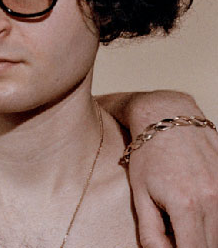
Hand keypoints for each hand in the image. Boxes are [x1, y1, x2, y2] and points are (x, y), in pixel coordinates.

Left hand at [127, 118, 217, 246]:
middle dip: (193, 245)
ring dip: (206, 234)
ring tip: (183, 220)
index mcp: (186, 205)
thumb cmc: (148, 155)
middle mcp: (213, 199)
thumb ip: (151, 231)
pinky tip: (197, 210)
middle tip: (176, 235)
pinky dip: (214, 218)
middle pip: (212, 245)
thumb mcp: (140, 194)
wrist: (167, 116)